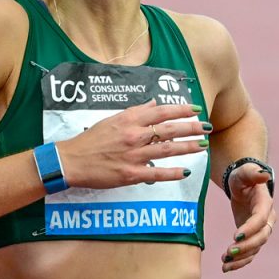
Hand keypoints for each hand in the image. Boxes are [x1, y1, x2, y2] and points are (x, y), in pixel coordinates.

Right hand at [57, 101, 205, 190]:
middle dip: (191, 128)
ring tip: (202, 146)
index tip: (195, 109)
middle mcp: (134, 135)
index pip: (161, 112)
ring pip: (167, 150)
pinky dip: (173, 173)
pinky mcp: (131, 174)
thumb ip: (135, 112)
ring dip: (188, 147)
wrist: (71, 160)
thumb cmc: (90, 140)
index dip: (180, 110)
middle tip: (206, 127)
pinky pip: (157, 173)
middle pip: (169, 129)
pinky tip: (186, 172)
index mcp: (129, 120)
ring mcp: (134, 155)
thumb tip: (153, 104)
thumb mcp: (112, 119)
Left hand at [220, 164, 274, 273]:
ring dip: (241, 258)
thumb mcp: (245, 173)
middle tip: (228, 252)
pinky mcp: (252, 238)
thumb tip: (264, 174)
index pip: (260, 219)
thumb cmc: (243, 177)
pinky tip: (226, 267)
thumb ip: (253, 173)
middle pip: (261, 237)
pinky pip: (250, 253)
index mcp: (265, 204)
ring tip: (224, 263)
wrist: (244, 186)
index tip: (236, 236)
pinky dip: (239, 262)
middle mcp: (267, 219)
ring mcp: (261, 230)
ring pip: (255, 249)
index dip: (250, 228)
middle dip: (246, 246)